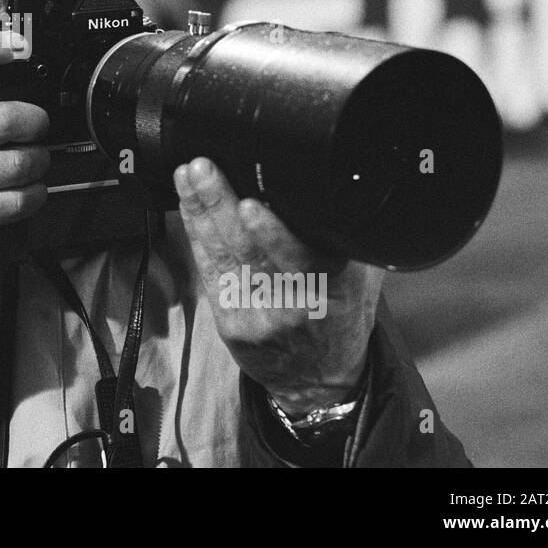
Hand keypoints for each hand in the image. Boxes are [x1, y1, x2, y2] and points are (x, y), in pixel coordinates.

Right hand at [0, 34, 50, 260]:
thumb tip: (7, 66)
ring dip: (39, 163)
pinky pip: (15, 203)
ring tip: (34, 162)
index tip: (19, 46)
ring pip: (18, 164)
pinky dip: (33, 196)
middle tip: (38, 126)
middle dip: (37, 122)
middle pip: (6, 119)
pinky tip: (28, 191)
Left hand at [174, 157, 383, 415]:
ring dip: (201, 211)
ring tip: (187, 176)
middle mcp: (293, 304)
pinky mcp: (231, 323)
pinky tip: (186, 206)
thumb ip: (344, 238)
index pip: (302, 258)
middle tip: (203, 169)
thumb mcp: (362, 276)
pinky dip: (196, 235)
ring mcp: (258, 316)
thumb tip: (326, 185)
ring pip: (225, 256)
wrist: (318, 378)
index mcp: (333, 290)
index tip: (249, 204)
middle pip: (251, 249)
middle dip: (221, 205)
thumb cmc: (340, 313)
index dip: (273, 233)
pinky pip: (210, 272)